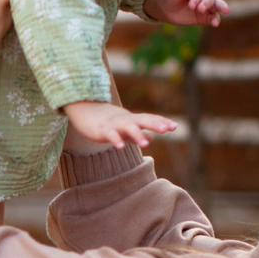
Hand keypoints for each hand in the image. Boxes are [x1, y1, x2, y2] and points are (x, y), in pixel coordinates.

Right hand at [61, 100, 177, 150]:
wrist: (84, 110)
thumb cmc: (106, 121)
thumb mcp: (124, 127)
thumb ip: (138, 133)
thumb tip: (151, 138)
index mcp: (133, 119)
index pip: (150, 119)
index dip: (161, 122)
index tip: (174, 127)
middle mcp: (126, 120)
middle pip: (142, 120)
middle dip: (154, 124)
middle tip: (166, 129)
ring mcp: (114, 124)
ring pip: (127, 128)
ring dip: (136, 135)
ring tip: (145, 143)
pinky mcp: (102, 130)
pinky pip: (110, 135)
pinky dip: (115, 140)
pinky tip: (120, 147)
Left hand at [145, 0, 227, 26]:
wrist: (166, 7)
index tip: (190, 5)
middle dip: (206, 2)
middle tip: (200, 9)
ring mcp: (205, 5)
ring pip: (216, 5)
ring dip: (219, 7)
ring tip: (225, 11)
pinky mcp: (204, 16)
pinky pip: (213, 17)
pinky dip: (215, 19)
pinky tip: (215, 23)